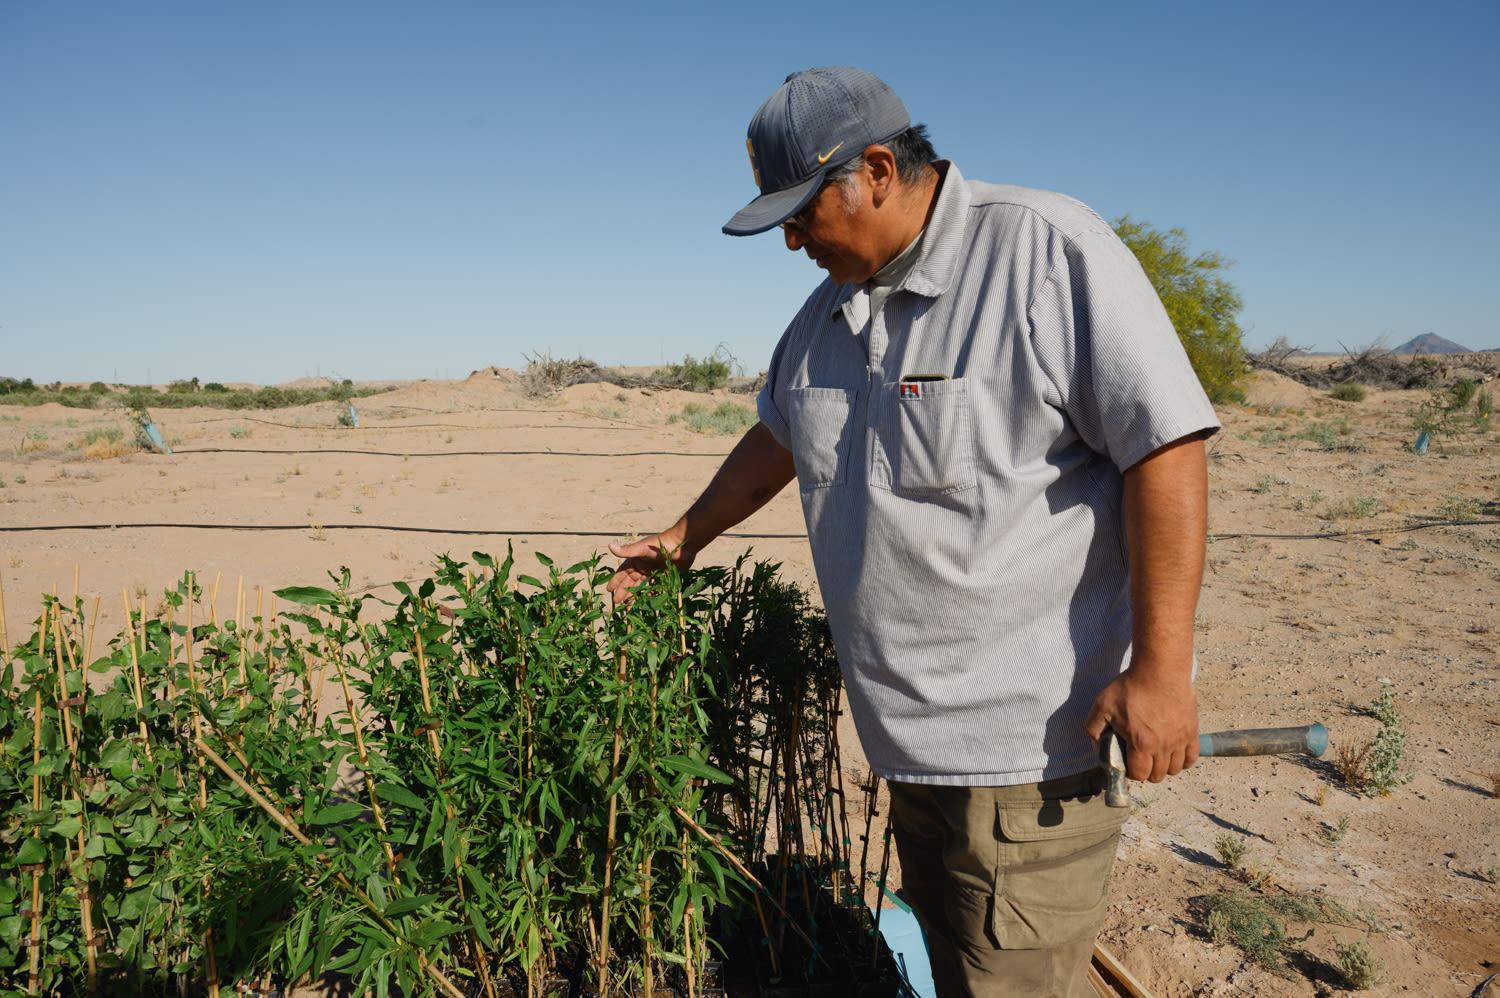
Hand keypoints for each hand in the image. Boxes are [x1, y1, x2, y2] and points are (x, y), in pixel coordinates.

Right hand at [605, 530, 694, 603]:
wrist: (683, 544)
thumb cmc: (660, 545)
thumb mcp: (642, 548)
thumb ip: (627, 551)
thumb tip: (609, 546)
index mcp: (637, 560)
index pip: (623, 572)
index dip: (616, 580)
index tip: (609, 589)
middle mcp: (644, 566)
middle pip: (631, 581)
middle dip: (623, 590)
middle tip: (617, 601)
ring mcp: (654, 571)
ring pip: (642, 585)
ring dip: (635, 594)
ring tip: (629, 604)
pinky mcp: (665, 575)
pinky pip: (655, 587)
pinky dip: (651, 594)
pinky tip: (646, 602)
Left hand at [1084, 665, 1198, 782]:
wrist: (1160, 669)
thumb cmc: (1132, 686)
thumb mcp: (1102, 705)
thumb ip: (1093, 729)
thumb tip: (1097, 746)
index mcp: (1141, 743)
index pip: (1138, 775)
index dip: (1130, 772)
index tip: (1127, 761)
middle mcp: (1163, 746)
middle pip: (1157, 776)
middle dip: (1146, 771)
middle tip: (1140, 757)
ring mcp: (1180, 739)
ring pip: (1174, 769)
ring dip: (1163, 767)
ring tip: (1155, 755)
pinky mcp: (1192, 731)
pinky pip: (1192, 758)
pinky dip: (1183, 760)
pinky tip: (1173, 752)